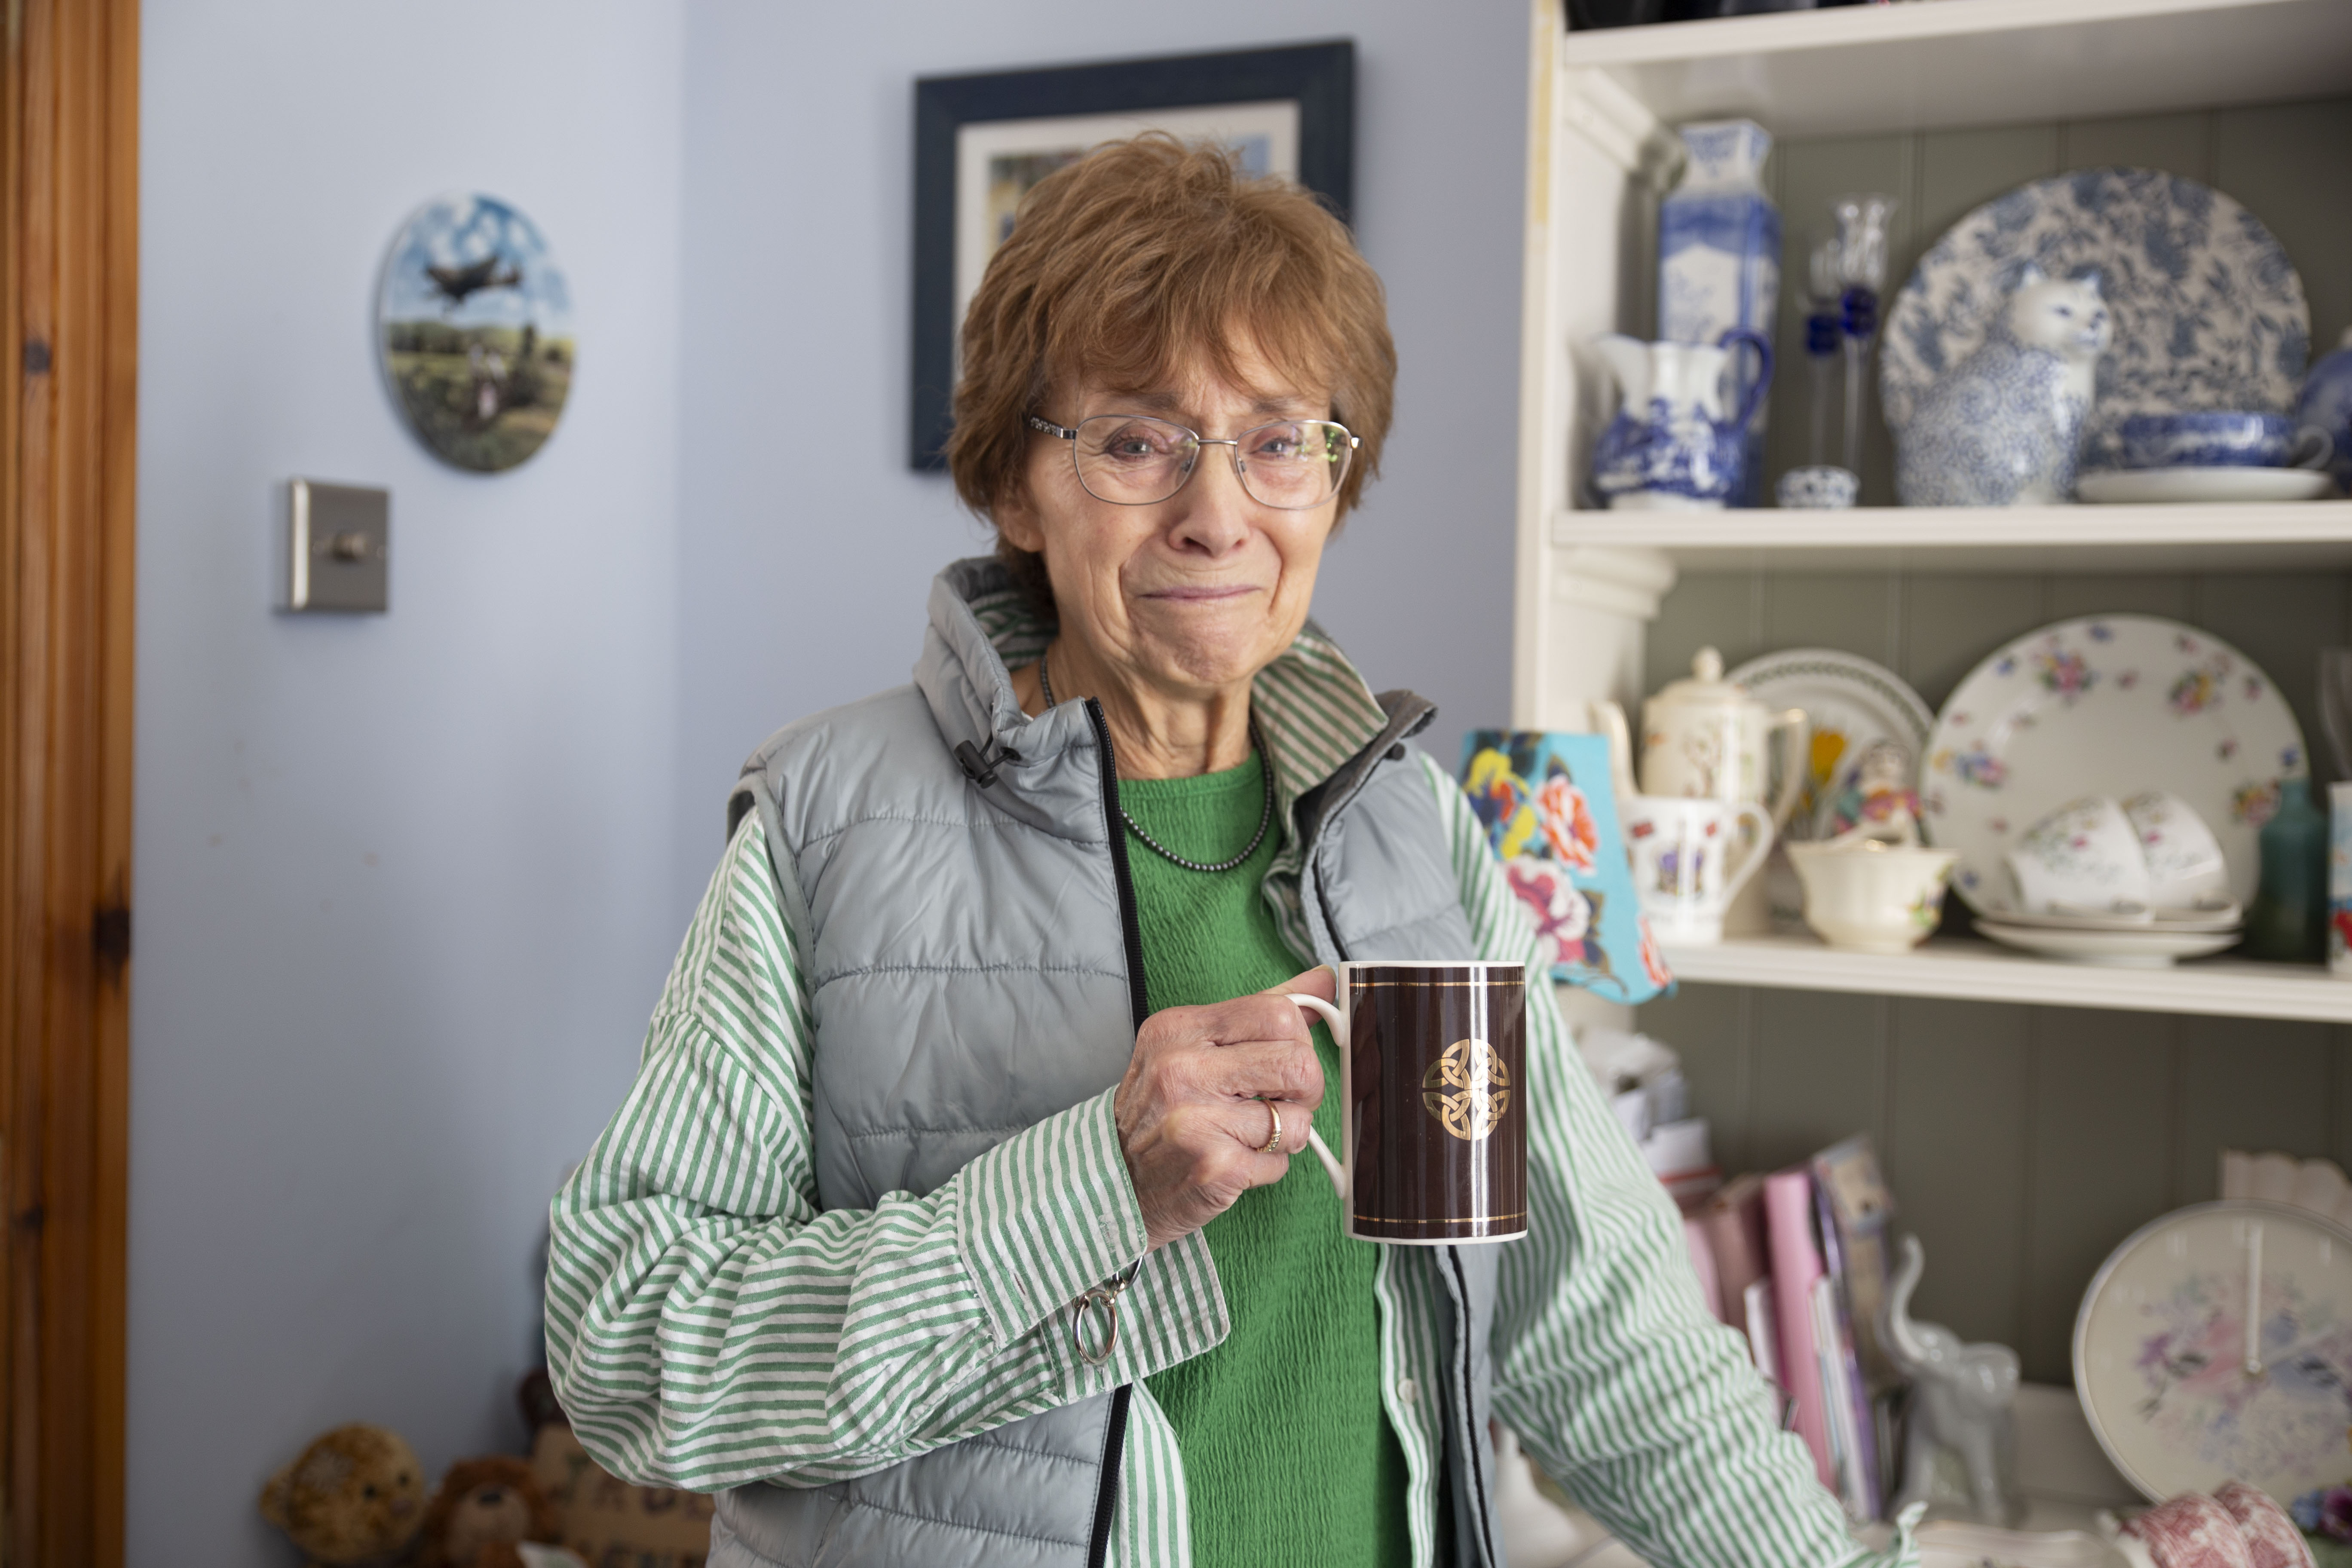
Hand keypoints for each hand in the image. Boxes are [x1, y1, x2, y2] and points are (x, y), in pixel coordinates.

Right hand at [1113, 966, 1333, 1250]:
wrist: (1116, 1182)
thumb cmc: (1163, 1111)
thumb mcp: (1194, 1047)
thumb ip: (1258, 1013)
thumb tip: (1323, 982)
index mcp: (1178, 1029)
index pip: (1277, 1012)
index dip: (1299, 1040)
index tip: (1285, 1058)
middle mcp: (1182, 1069)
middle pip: (1299, 1062)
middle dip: (1306, 1088)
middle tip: (1281, 1101)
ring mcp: (1196, 1120)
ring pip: (1299, 1118)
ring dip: (1288, 1133)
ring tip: (1251, 1134)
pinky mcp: (1214, 1167)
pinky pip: (1282, 1161)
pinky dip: (1269, 1166)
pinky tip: (1236, 1161)